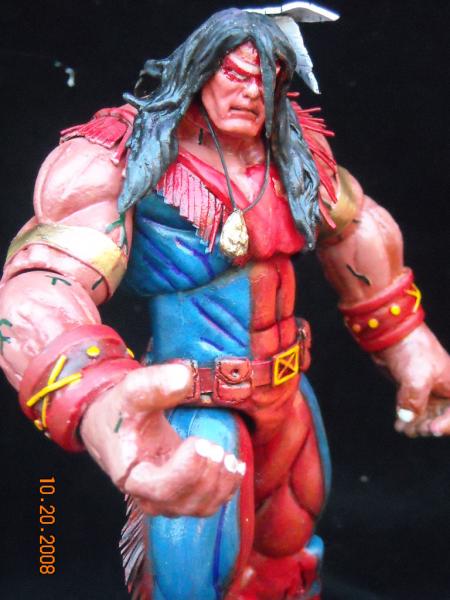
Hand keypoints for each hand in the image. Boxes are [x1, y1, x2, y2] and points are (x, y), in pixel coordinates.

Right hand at [80, 364, 245, 515]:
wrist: (115, 425)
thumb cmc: (122, 410)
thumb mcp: (131, 391)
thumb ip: (154, 384)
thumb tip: (184, 377)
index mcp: (131, 475)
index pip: (162, 490)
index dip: (186, 471)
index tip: (198, 441)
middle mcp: (148, 495)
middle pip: (184, 502)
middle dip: (206, 474)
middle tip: (213, 445)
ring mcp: (166, 499)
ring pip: (200, 507)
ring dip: (220, 483)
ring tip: (226, 455)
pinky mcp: (183, 495)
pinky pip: (210, 502)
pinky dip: (227, 487)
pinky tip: (235, 465)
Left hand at [373, 324, 449, 436]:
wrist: (391, 334)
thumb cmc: (411, 350)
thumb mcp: (417, 376)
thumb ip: (415, 399)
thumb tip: (406, 417)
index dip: (447, 424)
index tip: (432, 428)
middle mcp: (445, 390)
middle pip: (443, 417)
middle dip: (430, 426)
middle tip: (416, 429)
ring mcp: (429, 390)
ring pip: (428, 416)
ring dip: (417, 425)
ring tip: (404, 429)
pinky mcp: (414, 390)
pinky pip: (414, 411)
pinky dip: (408, 419)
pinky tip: (399, 425)